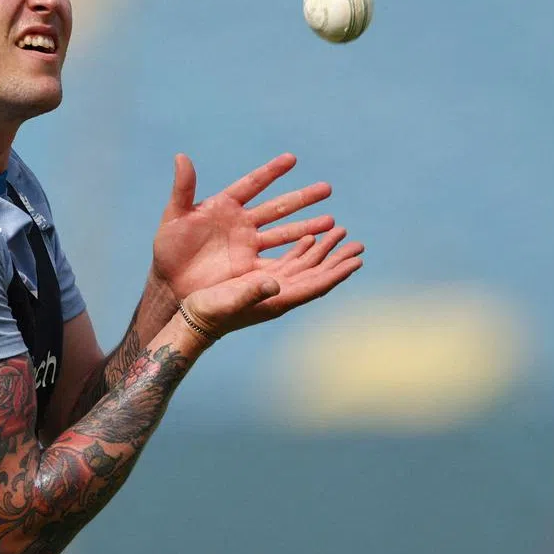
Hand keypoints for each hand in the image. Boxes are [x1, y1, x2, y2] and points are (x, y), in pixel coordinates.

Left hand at [151, 153, 337, 299]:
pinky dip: (297, 255)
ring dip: (307, 227)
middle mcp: (242, 224)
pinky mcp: (250, 267)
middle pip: (277, 207)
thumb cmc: (169, 248)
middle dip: (302, 198)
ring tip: (332, 222)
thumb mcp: (174, 217)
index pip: (252, 184)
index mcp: (224, 206)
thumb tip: (181, 156)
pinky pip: (278, 259)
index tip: (292, 159)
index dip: (271, 172)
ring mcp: (248, 245)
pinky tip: (317, 248)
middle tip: (327, 188)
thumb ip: (182, 189)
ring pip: (284, 233)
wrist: (171, 282)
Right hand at [181, 226, 363, 338]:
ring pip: (306, 266)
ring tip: (341, 234)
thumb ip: (252, 291)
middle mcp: (280, 293)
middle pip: (317, 275)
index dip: (336, 273)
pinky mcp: (261, 279)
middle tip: (359, 245)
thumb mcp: (229, 300)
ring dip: (324, 251)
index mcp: (278, 299)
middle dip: (338, 259)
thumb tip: (276, 282)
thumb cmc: (210, 312)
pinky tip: (310, 238)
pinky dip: (301, 249)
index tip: (357, 261)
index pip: (315, 286)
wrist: (195, 319)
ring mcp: (272, 286)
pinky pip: (289, 262)